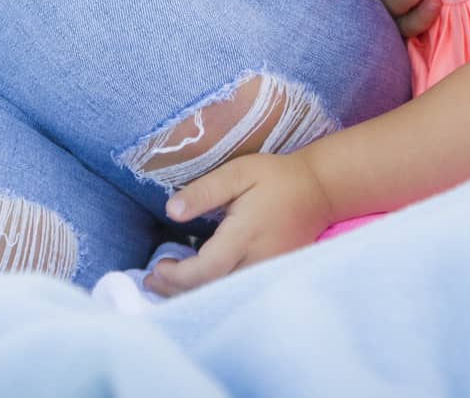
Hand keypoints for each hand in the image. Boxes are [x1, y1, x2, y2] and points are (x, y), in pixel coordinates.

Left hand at [142, 152, 335, 296]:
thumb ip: (204, 192)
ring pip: (224, 296)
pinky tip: (195, 284)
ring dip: (192, 295)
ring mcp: (269, 272)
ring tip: (164, 285)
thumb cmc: (276, 178)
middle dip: (176, 291)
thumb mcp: (238, 173)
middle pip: (212, 291)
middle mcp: (258, 260)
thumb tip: (171, 211)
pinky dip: (212, 292)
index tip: (157, 266)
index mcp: (246, 235)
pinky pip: (237, 292)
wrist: (320, 191)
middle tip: (150, 280)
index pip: (206, 270)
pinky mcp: (273, 275)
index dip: (177, 275)